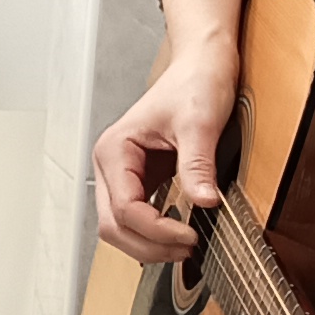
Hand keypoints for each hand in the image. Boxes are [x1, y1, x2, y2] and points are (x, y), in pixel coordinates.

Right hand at [97, 43, 238, 264]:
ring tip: (185, 246)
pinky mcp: (140, 179)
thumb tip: (203, 202)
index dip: (157, 230)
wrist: (202, 64)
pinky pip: (137, 217)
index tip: (190, 235)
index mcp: (115, 149)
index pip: (125, 208)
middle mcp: (111, 164)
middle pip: (114, 226)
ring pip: (120, 228)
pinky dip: (154, 232)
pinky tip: (178, 234)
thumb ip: (197, 164)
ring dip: (149, 244)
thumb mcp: (199, 122)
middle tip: (187, 249)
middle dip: (149, 245)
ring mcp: (122, 174)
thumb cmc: (194, 82)